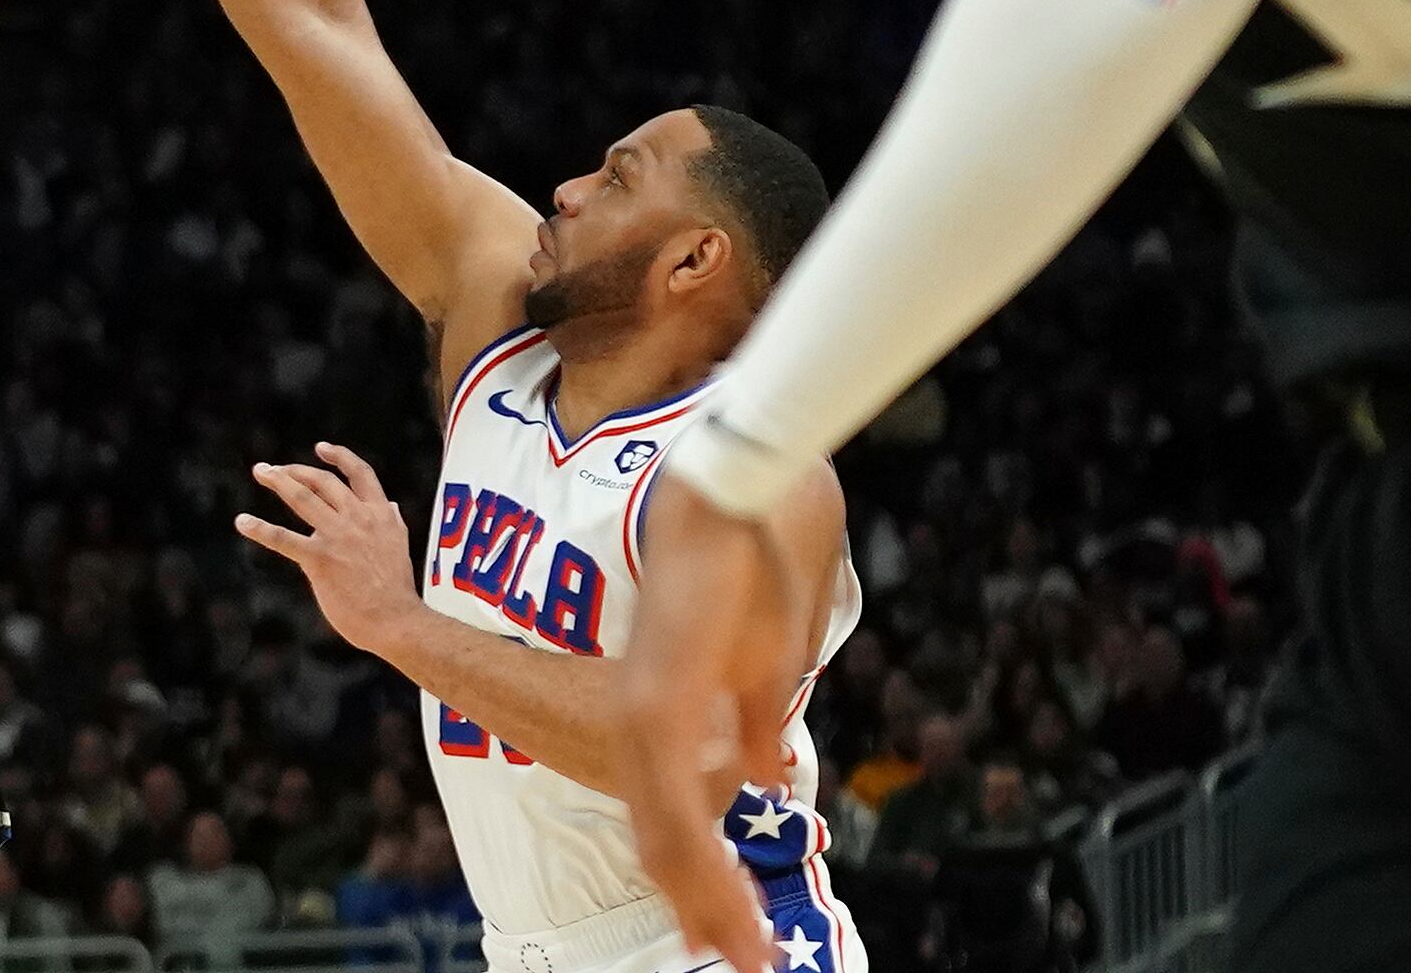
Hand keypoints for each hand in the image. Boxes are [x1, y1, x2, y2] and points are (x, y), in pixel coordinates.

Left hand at [237, 443, 421, 661]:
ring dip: (278, 481)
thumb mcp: (400, 546)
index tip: (320, 448)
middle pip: (322, 481)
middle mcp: (358, 518)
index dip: (339, 456)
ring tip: (260, 471)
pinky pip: (284, 539)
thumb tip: (391, 505)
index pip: (360, 473)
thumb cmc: (396, 590)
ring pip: (302, 497)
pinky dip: (260, 529)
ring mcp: (337, 536)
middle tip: (273, 468)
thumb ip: (392, 522)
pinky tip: (242, 521)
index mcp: (380, 513)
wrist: (396, 620)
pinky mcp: (319, 559)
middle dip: (294, 470)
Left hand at [615, 484, 802, 972]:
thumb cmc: (758, 554)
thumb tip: (764, 773)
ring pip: (663, 834)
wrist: (743, 485)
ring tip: (741, 952)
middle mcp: (644, 717)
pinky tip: (719, 902)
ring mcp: (646, 710)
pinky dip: (694, 859)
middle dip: (704, 908)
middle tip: (745, 962)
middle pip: (664, 840)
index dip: (698, 882)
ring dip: (704, 898)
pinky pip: (669, 797)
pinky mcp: (657, 696)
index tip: (729, 938)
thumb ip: (756, 715)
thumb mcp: (766, 655)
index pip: (671, 818)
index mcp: (661, 709)